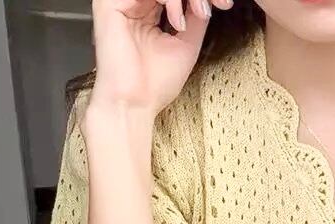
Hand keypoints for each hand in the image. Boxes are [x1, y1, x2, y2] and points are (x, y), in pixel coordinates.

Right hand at [90, 0, 231, 116]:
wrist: (134, 103)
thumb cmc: (155, 84)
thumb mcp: (187, 45)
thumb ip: (195, 17)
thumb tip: (208, 1)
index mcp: (148, 11)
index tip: (224, 5)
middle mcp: (134, 3)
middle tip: (211, 8)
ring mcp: (123, 2)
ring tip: (193, 18)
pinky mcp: (110, 3)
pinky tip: (176, 22)